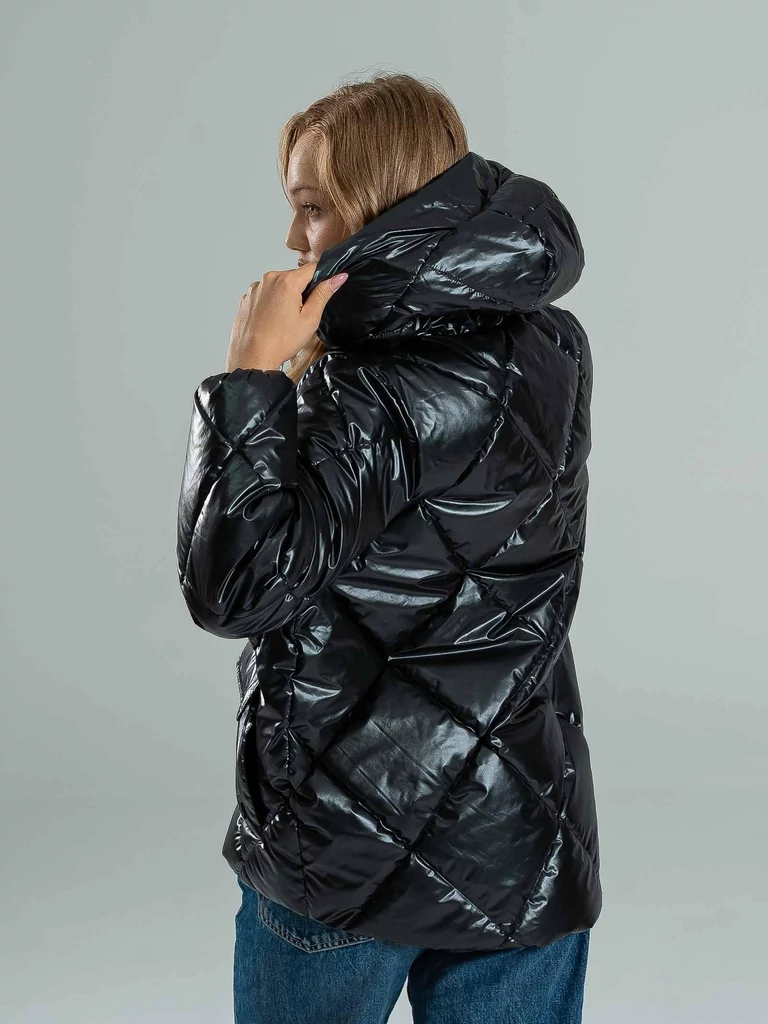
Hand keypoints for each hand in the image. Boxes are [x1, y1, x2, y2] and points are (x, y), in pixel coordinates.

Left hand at [225, 261, 347, 371]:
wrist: (253, 357)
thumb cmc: (281, 341)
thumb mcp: (310, 318)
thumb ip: (323, 294)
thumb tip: (337, 277)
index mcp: (287, 281)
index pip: (312, 268)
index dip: (322, 276)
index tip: (324, 289)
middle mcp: (269, 279)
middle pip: (294, 277)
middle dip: (301, 291)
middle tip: (301, 314)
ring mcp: (256, 288)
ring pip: (279, 286)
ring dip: (284, 297)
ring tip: (284, 320)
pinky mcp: (247, 298)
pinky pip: (265, 294)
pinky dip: (271, 303)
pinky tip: (272, 320)